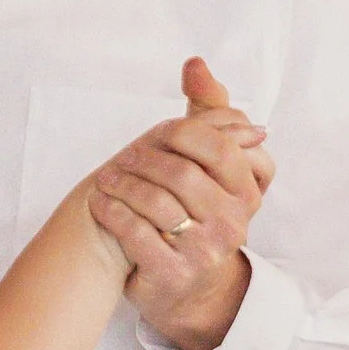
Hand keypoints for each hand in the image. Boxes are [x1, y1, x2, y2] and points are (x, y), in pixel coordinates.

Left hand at [87, 60, 273, 349]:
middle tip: (122, 158)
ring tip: (105, 179)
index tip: (158, 134)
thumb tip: (195, 63)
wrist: (191, 285)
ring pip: (158, 204)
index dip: (182, 135)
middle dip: (145, 161)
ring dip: (123, 186)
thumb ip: (207, 111)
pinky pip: (137, 235)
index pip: (219, 147)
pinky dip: (113, 214)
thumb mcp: (210, 162)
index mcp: (248, 190)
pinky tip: (100, 204)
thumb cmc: (198, 211)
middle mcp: (234, 222)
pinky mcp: (176, 275)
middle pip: (183, 174)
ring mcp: (207, 252)